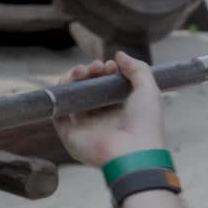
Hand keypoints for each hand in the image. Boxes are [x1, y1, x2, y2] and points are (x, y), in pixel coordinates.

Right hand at [53, 52, 166, 167]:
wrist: (133, 152)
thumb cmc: (146, 124)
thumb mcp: (149, 90)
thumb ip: (138, 69)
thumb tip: (119, 55)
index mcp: (121, 111)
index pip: (106, 86)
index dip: (106, 72)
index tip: (110, 66)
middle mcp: (102, 118)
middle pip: (87, 89)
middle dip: (89, 72)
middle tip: (97, 66)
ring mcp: (85, 126)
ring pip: (72, 96)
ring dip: (74, 78)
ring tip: (83, 70)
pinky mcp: (70, 133)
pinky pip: (58, 110)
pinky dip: (60, 92)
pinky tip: (69, 80)